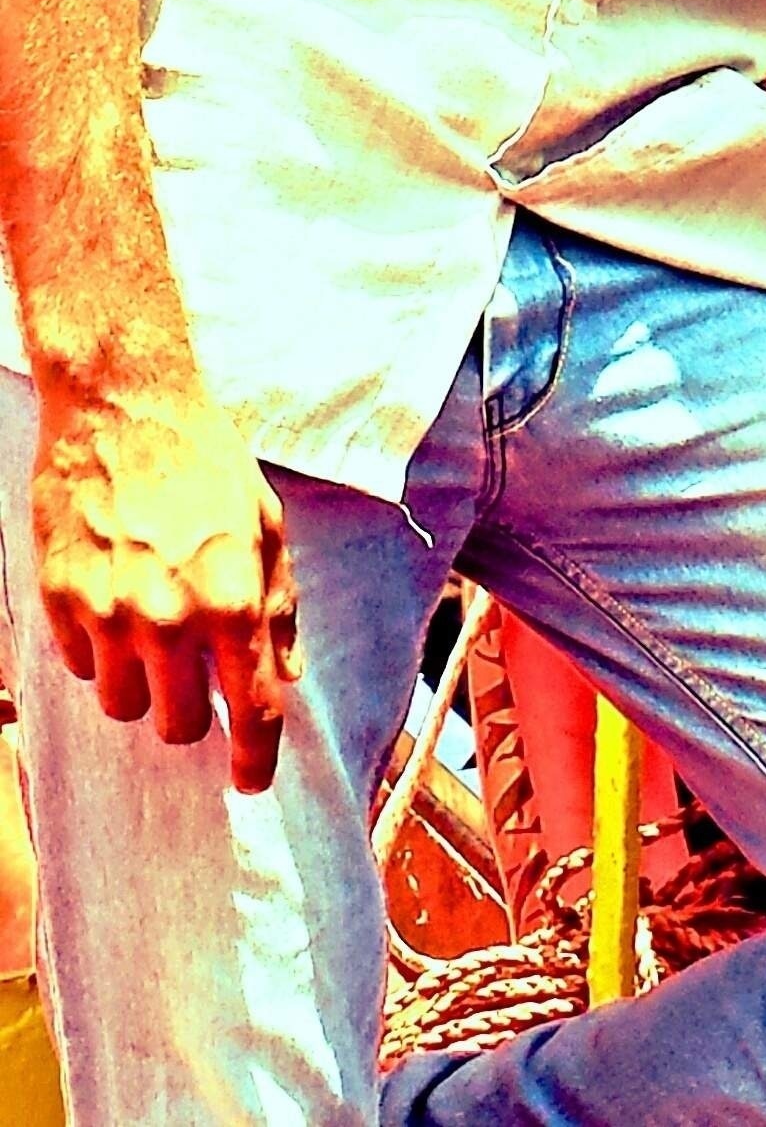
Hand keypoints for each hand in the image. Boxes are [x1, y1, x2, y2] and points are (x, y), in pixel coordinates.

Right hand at [30, 386, 301, 793]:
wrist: (125, 404)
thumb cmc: (206, 460)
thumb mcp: (267, 526)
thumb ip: (280, 606)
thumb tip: (286, 674)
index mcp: (233, 600)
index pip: (250, 713)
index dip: (253, 760)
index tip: (249, 780)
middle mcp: (170, 618)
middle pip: (177, 726)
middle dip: (191, 710)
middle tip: (192, 672)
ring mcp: (108, 612)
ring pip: (122, 706)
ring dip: (141, 684)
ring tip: (149, 631)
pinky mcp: (59, 599)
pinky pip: (80, 666)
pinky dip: (99, 650)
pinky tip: (111, 601)